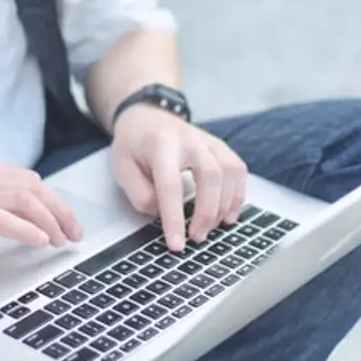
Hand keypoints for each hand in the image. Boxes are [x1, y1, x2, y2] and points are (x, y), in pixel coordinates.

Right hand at [0, 157, 82, 261]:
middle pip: (35, 188)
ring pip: (27, 200)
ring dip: (50, 222)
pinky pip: (5, 219)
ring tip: (60, 241)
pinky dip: (28, 230)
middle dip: (61, 212)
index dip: (52, 201)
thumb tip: (17, 213)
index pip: (28, 180)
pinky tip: (40, 242)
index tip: (66, 221)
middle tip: (74, 234)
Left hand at [111, 104, 247, 250]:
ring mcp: (208, 141)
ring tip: (210, 229)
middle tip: (196, 238)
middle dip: (206, 213)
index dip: (174, 218)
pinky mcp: (220, 146)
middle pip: (210, 176)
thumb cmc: (134, 145)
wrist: (146, 116)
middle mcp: (189, 139)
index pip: (171, 185)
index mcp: (160, 144)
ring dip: (224, 206)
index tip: (176, 244)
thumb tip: (163, 215)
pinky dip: (237, 196)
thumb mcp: (122, 169)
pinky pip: (238, 170)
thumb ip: (140, 195)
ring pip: (229, 172)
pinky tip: (228, 215)